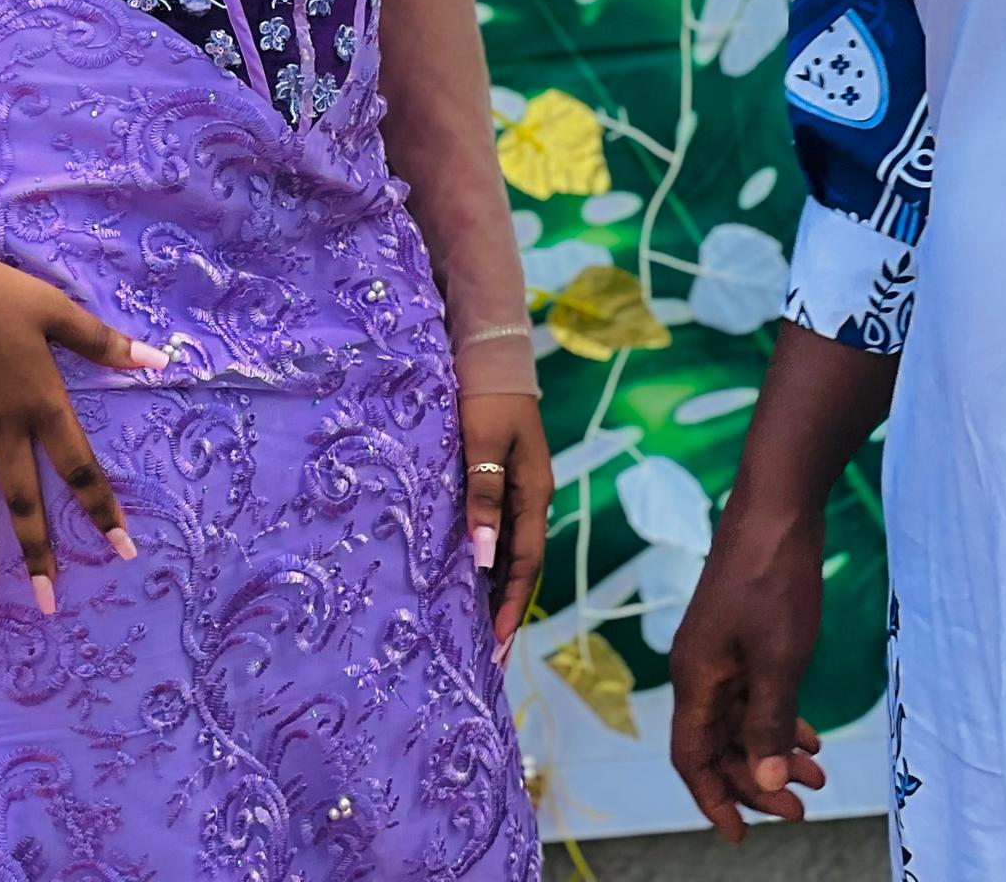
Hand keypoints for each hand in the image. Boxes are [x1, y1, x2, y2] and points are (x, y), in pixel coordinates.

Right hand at [0, 165, 167, 613]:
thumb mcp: (55, 310)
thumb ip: (102, 342)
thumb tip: (157, 361)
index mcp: (40, 406)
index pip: (79, 469)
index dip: (102, 510)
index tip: (123, 550)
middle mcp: (2, 431)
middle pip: (23, 503)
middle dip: (36, 555)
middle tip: (46, 605)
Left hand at [460, 391, 551, 647]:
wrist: (490, 352)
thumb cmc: (486, 396)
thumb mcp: (483, 446)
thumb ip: (484, 498)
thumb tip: (486, 558)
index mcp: (535, 493)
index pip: (526, 562)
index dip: (513, 603)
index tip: (498, 643)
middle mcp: (530, 496)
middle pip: (521, 562)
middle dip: (507, 607)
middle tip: (490, 654)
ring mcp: (517, 486)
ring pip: (508, 547)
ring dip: (496, 586)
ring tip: (478, 628)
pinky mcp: (500, 475)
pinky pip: (497, 526)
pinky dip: (487, 555)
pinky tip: (471, 573)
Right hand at [670, 501, 828, 839]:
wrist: (778, 510)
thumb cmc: (773, 581)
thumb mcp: (778, 661)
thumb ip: (769, 724)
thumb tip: (765, 785)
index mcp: (695, 677)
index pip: (690, 757)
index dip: (713, 799)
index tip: (741, 837)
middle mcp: (700, 669)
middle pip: (718, 746)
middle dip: (757, 783)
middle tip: (805, 808)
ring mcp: (721, 651)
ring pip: (740, 721)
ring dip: (774, 752)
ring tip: (820, 774)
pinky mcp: (742, 636)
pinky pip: (754, 695)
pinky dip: (779, 720)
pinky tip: (811, 733)